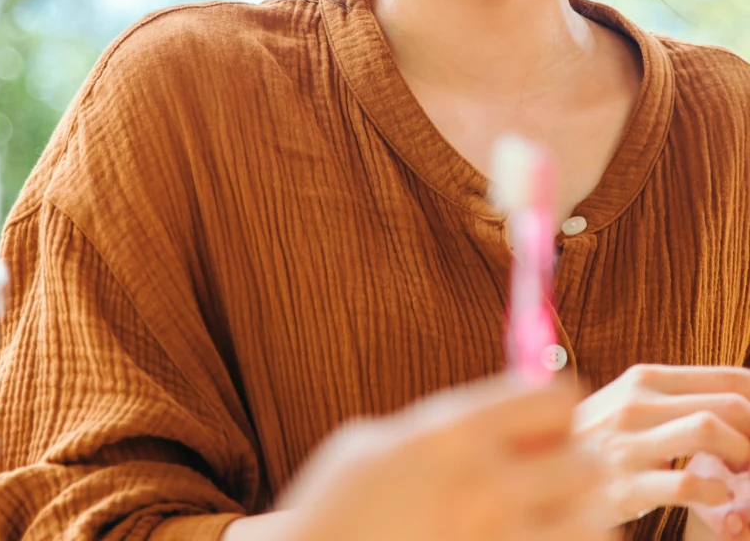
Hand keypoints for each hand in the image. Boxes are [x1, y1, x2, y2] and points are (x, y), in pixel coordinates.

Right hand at [276, 374, 612, 540]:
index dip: (555, 404)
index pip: (551, 400)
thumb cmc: (332, 512)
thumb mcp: (367, 446)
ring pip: (593, 526)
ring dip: (577, 520)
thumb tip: (484, 422)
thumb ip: (432, 430)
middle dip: (573, 464)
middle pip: (586, 464)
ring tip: (545, 519)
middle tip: (547, 473)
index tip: (543, 417)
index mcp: (450, 436)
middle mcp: (484, 489)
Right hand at [573, 365, 749, 526]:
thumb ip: (674, 398)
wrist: (539, 467)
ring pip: (707, 431)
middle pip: (726, 405)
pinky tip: (716, 498)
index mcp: (644, 379)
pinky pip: (686, 484)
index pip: (728, 380)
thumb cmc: (596, 438)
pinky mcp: (625, 485)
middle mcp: (636, 403)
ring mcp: (628, 442)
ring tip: (741, 475)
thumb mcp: (630, 403)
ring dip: (741, 456)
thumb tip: (738, 399)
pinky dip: (715, 493)